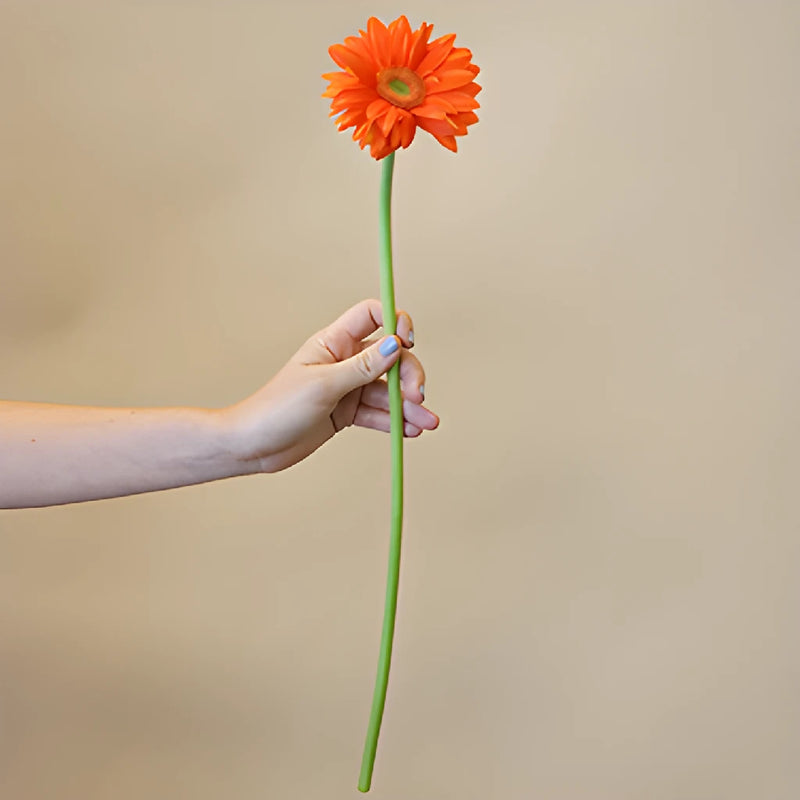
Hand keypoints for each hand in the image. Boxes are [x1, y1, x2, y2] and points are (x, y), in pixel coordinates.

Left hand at [223, 299, 438, 472]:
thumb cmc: (277, 409)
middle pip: (390, 358)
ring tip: (426, 424)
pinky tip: (410, 431)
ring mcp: (347, 388)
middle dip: (408, 376)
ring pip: (388, 390)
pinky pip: (378, 413)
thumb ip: (362, 367)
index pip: (373, 316)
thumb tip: (395, 345)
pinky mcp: (347, 413)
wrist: (253, 445)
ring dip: (409, 406)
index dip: (396, 322)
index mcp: (334, 342)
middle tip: (417, 398)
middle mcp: (344, 361)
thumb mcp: (323, 386)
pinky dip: (395, 421)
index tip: (408, 342)